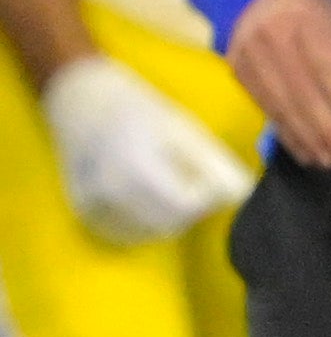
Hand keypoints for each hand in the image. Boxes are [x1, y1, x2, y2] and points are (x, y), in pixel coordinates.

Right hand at [39, 55, 252, 245]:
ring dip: (172, 218)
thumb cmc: (141, 110)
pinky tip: (150, 197)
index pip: (186, 205)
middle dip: (194, 208)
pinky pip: (127, 233)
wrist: (82, 103)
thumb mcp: (184, 128)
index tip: (213, 178)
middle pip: (170, 224)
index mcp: (137, 165)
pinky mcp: (86, 215)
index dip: (208, 196)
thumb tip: (242, 194)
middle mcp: (110, 192)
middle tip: (197, 181)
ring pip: (150, 233)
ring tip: (172, 184)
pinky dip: (147, 223)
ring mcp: (93, 206)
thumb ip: (214, 162)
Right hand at [226, 0, 330, 167]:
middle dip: (325, 127)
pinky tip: (307, 153)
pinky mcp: (239, 75)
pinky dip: (288, 136)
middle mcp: (271, 39)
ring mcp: (250, 58)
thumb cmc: (318, 12)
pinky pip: (267, 112)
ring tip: (330, 161)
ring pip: (282, 106)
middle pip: (300, 91)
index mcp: (305, 19)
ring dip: (307, 139)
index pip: (324, 62)